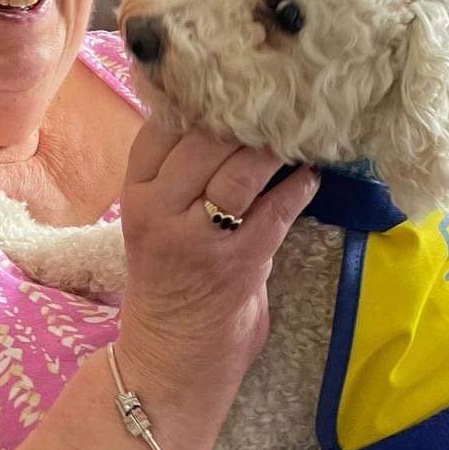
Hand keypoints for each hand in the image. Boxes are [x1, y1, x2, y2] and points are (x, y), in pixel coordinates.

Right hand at [115, 116, 318, 442]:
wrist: (169, 362)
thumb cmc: (171, 284)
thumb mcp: (158, 222)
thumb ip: (181, 175)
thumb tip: (230, 119)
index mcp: (136, 194)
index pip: (162, 126)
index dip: (200, 100)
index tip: (234, 87)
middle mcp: (159, 210)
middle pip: (205, 139)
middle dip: (246, 118)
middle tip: (280, 103)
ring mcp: (197, 238)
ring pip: (240, 170)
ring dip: (276, 148)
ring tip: (298, 135)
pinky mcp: (237, 265)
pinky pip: (276, 211)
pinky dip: (300, 187)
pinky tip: (312, 176)